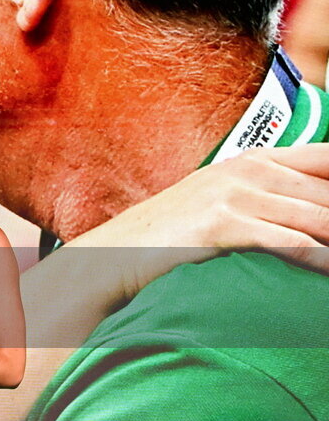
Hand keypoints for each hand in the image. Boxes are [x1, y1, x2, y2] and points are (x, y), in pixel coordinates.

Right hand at [73, 144, 328, 295]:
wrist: (113, 256)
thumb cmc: (169, 239)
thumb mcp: (220, 204)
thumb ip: (268, 200)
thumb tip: (312, 218)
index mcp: (256, 160)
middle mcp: (250, 170)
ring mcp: (236, 195)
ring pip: (319, 218)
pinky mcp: (223, 224)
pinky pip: (291, 243)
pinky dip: (323, 260)